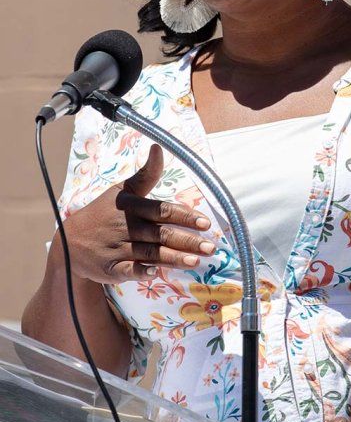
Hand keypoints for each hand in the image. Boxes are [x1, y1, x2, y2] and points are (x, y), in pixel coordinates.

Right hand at [53, 144, 214, 284]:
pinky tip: (155, 273)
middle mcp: (126, 227)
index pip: (162, 210)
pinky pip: (128, 270)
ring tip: (195, 262)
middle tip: (210, 248)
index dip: (184, 216)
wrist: (70, 241)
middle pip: (161, 234)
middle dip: (187, 241)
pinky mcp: (111, 268)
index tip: (205, 223)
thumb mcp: (122, 190)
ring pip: (150, 253)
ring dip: (173, 258)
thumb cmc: (104, 213)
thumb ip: (146, 173)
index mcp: (132, 206)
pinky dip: (141, 271)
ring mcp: (117, 248)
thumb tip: (158, 148)